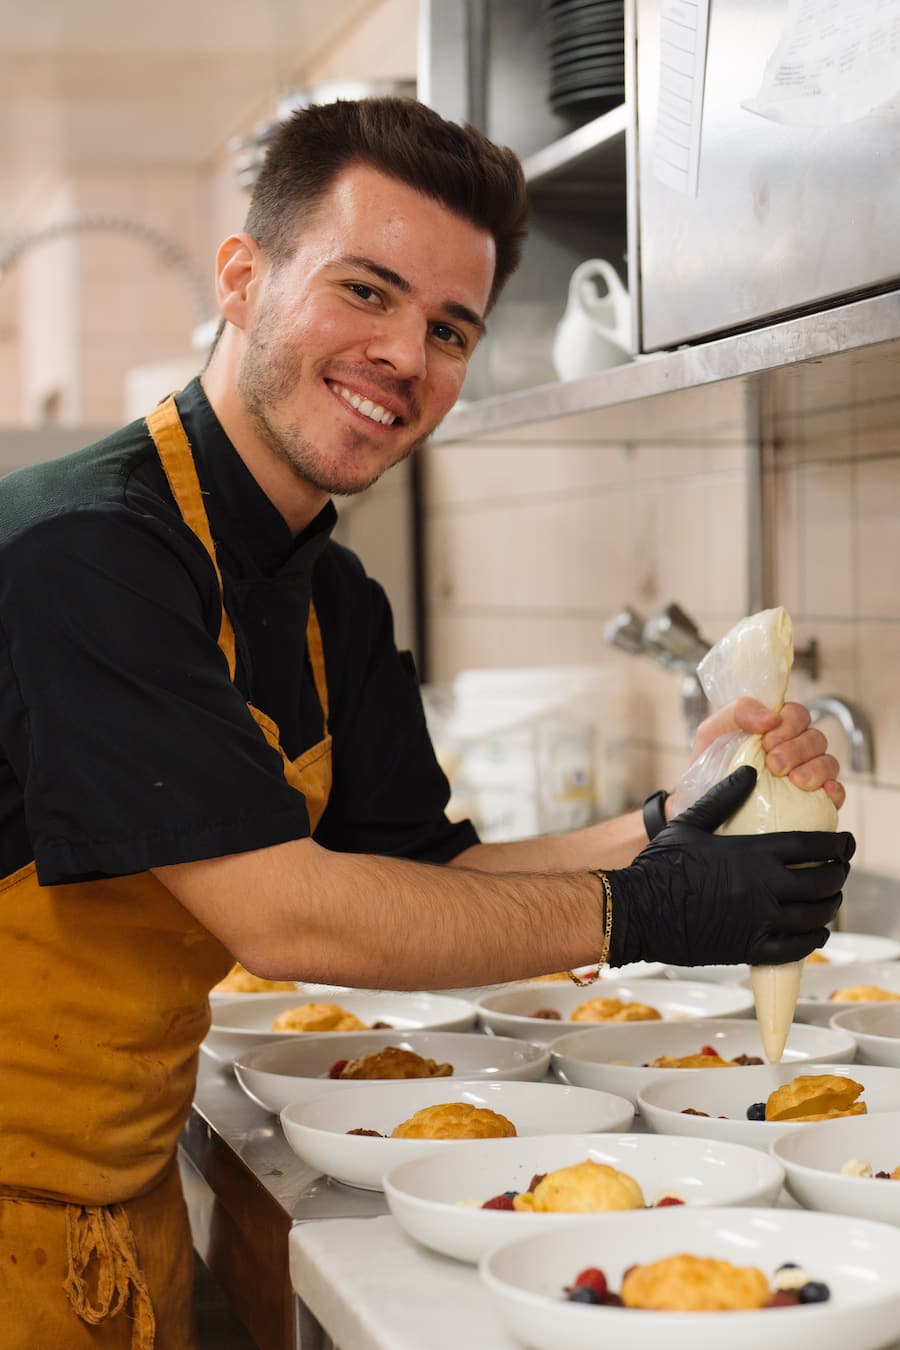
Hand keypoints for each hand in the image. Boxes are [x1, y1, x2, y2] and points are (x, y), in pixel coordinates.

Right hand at [607, 766, 854, 967]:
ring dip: (830, 905)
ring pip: (814, 915)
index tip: (846, 842)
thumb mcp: (690, 823)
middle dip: (839, 873)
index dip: (836, 844)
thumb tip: (749, 771)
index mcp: (751, 854)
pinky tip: (817, 931)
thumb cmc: (659, 865)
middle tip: (841, 868)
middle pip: (821, 881)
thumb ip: (723, 797)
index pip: (811, 846)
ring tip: (831, 897)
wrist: (637, 910)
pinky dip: (813, 939)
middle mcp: (762, 888)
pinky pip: (794, 948)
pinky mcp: (748, 948)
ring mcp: (757, 921)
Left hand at [692, 695, 844, 808]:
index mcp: (775, 730)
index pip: (798, 714)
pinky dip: (835, 790)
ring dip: (815, 769)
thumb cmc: (709, 768)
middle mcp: (795, 751)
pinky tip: (823, 792)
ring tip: (793, 781)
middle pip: (816, 738)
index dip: (789, 723)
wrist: (703, 810)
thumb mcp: (712, 732)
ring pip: (829, 763)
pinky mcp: (813, 804)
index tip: (767, 740)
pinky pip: (837, 793)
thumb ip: (739, 711)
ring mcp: (806, 777)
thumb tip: (771, 716)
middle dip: (796, 749)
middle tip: (774, 765)